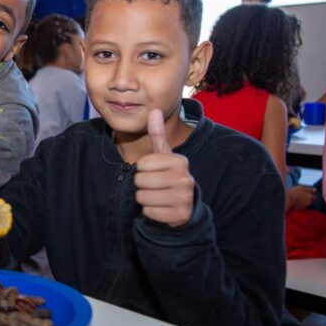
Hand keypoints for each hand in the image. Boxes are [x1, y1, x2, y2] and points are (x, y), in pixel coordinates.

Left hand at [134, 109, 194, 227]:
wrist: (182, 206)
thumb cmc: (166, 176)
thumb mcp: (162, 156)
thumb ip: (157, 134)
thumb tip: (154, 109)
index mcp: (180, 161)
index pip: (142, 163)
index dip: (142, 169)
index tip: (154, 172)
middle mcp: (185, 178)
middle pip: (140, 180)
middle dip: (142, 185)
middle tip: (154, 186)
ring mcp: (185, 198)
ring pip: (142, 197)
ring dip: (145, 199)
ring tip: (157, 197)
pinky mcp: (180, 216)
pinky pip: (149, 212)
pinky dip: (150, 213)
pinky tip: (161, 209)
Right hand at [289, 185, 315, 210]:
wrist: (286, 200)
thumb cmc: (294, 192)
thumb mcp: (301, 188)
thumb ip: (309, 189)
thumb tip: (315, 190)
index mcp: (310, 197)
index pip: (315, 197)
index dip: (312, 196)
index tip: (309, 194)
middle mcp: (308, 203)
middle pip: (311, 202)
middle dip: (309, 200)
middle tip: (304, 197)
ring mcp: (304, 207)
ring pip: (306, 205)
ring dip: (304, 203)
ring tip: (299, 200)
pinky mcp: (299, 210)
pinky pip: (301, 207)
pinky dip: (300, 205)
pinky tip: (296, 203)